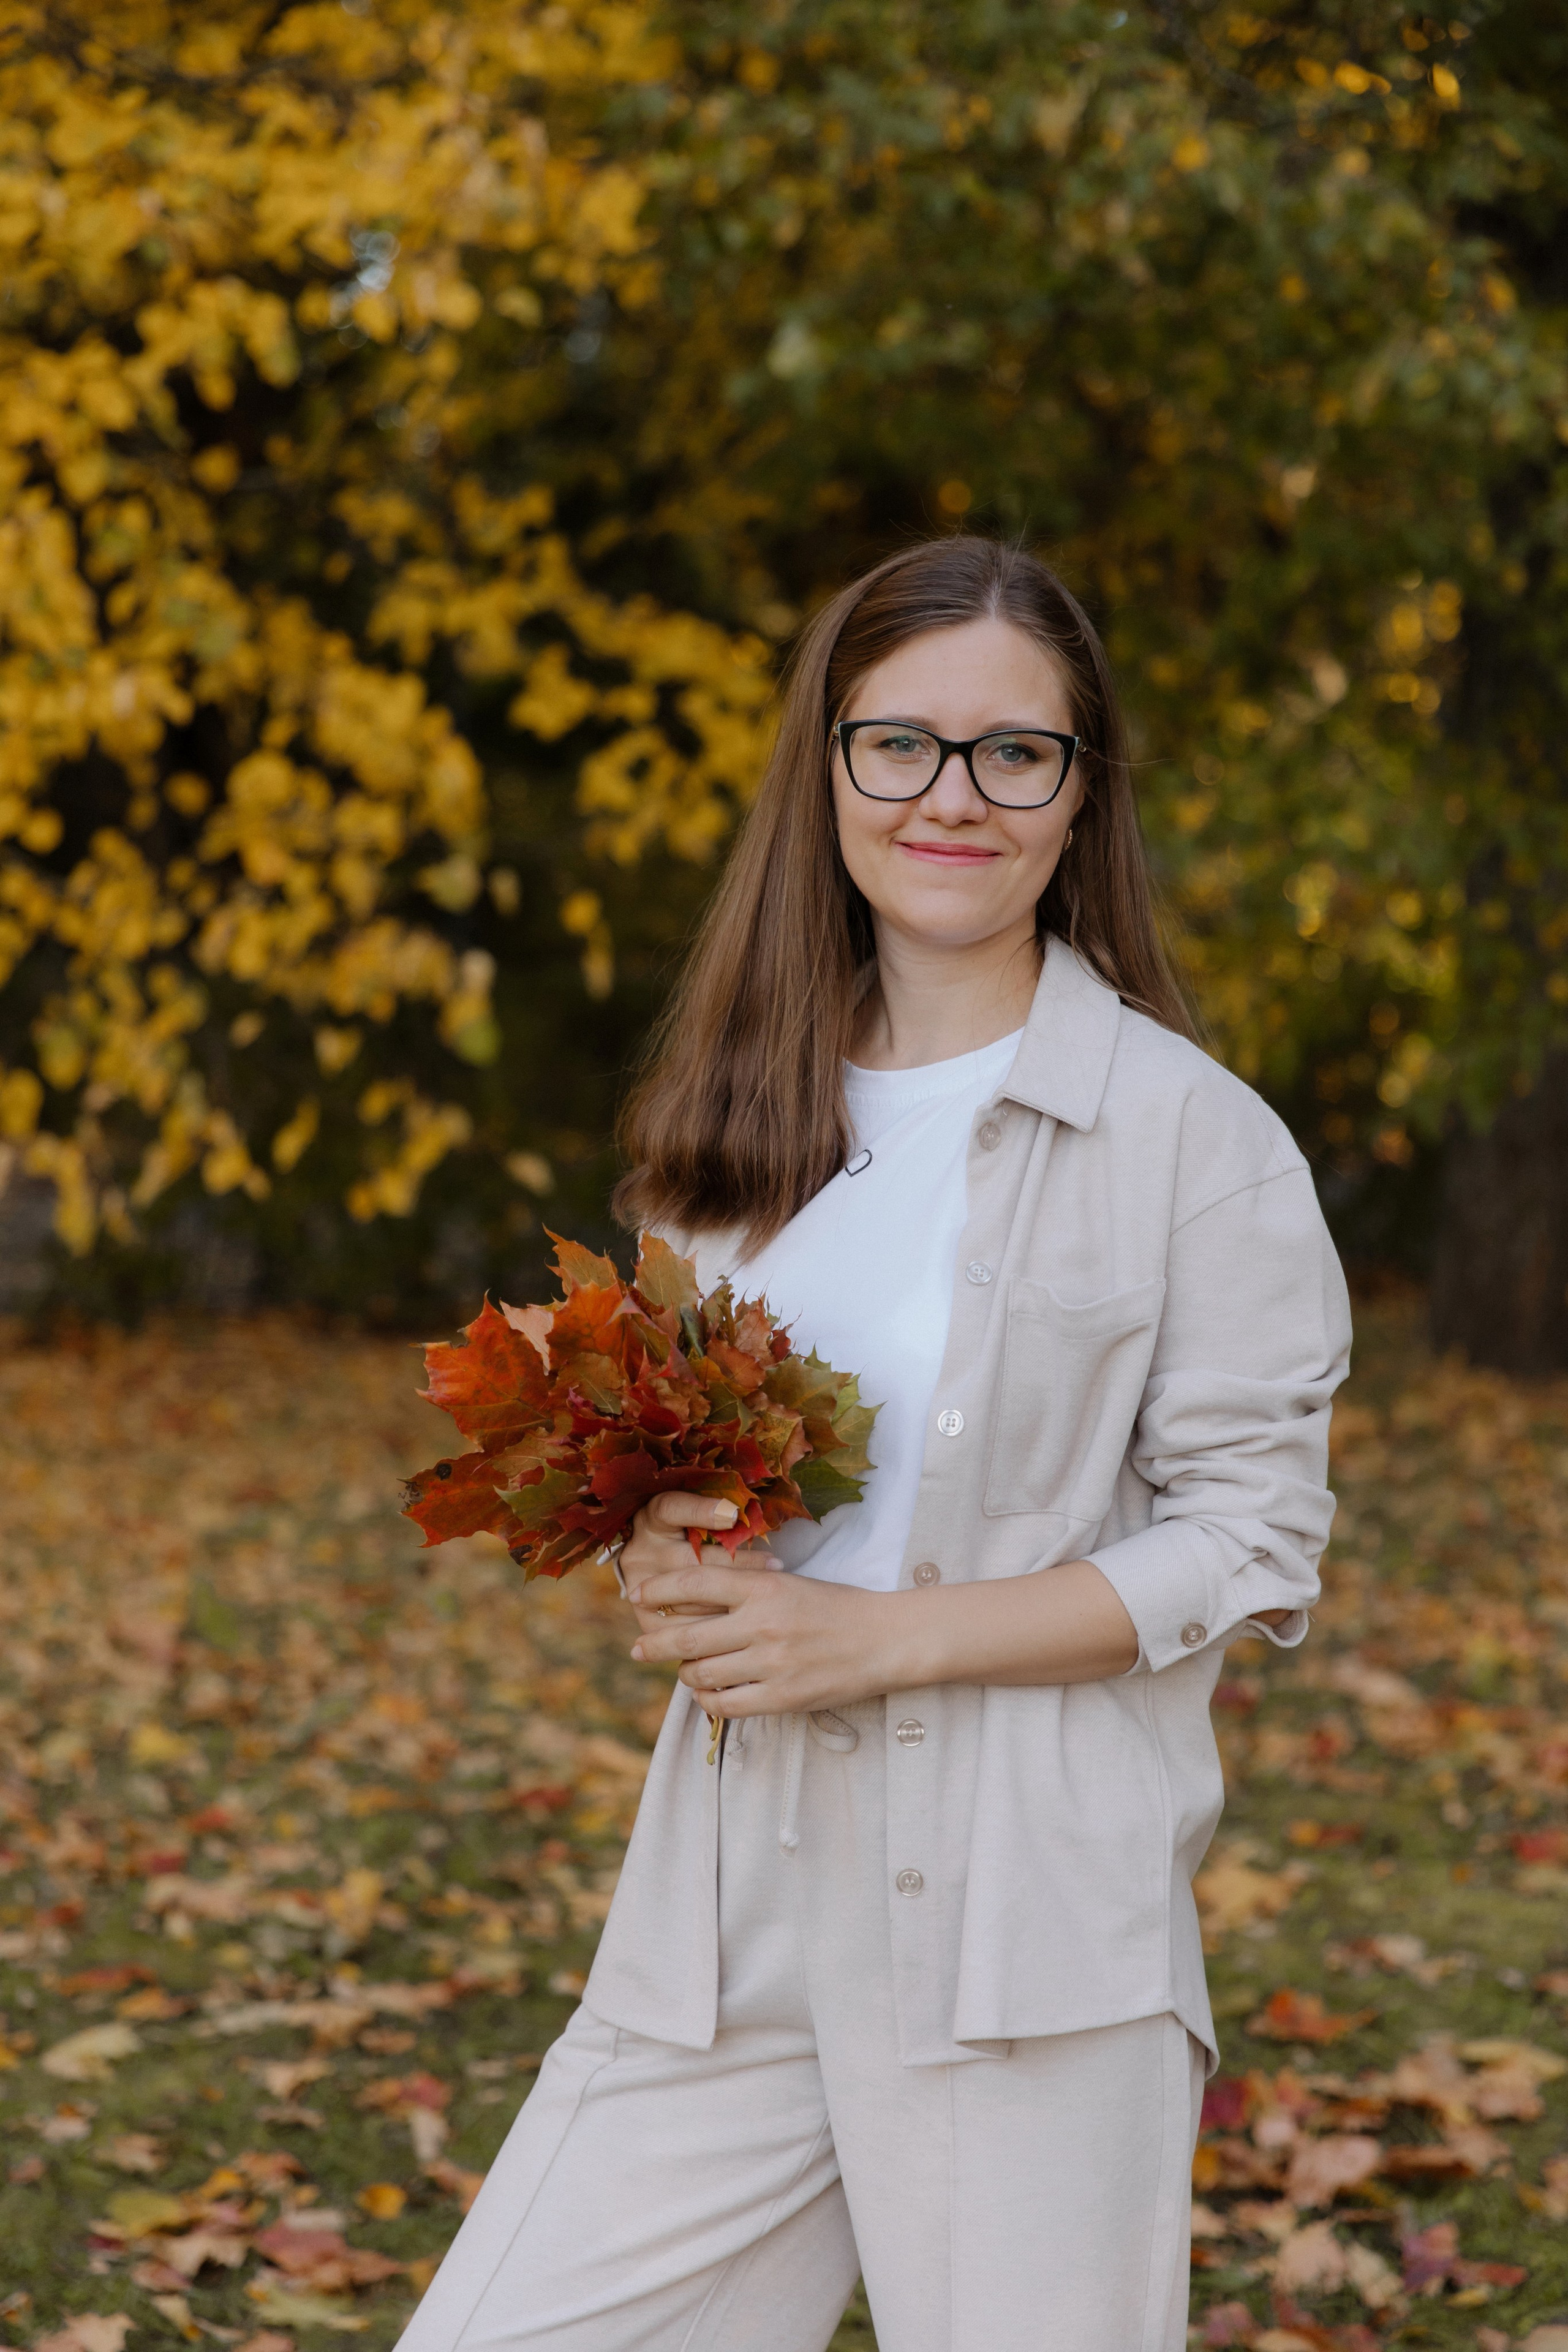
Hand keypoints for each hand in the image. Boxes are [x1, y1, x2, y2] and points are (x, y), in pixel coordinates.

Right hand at [620, 1491, 775, 1622]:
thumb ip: (712, 1511)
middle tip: (774, 1564)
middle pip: (689, 1559)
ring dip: (731, 1599)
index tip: (734, 1514)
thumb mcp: (691, 1515)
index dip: (700, 1511)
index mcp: (651, 1519)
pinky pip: (684, 1629)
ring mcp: (640, 1588)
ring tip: (767, 1596)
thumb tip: (741, 1512)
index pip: (671, 1509)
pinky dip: (714, 1630)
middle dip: (735, 1563)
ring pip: (688, 1597)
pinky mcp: (646, 1621)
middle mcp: (642, 1552)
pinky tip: (743, 1626)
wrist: (651, 1572)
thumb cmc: (685, 1537)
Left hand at [628, 1548, 890, 1717]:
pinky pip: (725, 1706)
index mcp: (764, 1586)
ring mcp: (770, 1664)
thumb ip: (744, 1591)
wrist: (884, 1639)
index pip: (694, 1582)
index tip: (638, 1595)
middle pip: (686, 1635)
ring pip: (700, 1674)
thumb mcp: (788, 1584)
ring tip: (687, 1671)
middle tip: (637, 1648)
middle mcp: (761, 1624)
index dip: (658, 1589)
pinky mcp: (781, 1699)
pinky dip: (709, 1702)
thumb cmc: (835, 1607)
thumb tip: (691, 1602)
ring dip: (686, 1674)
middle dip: (652, 1643)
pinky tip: (710, 1695)